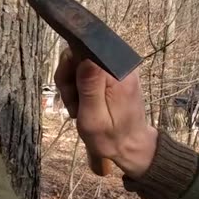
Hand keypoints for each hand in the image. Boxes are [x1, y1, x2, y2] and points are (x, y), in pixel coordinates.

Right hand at [54, 47, 157, 176]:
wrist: (129, 147)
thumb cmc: (111, 138)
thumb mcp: (94, 118)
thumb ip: (90, 87)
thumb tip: (85, 58)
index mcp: (118, 74)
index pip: (84, 52)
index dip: (70, 69)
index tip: (69, 92)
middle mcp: (121, 65)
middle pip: (80, 56)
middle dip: (69, 79)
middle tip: (72, 104)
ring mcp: (117, 69)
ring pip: (80, 64)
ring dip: (72, 86)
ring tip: (78, 108)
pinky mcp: (113, 74)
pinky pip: (88, 72)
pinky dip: (80, 88)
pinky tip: (82, 104)